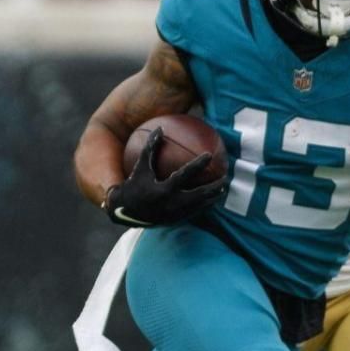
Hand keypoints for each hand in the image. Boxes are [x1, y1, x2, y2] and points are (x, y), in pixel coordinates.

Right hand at [102, 128, 226, 227]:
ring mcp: (174, 215)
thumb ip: (150, 148)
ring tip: (222, 190)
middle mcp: (171, 204)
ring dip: (212, 198)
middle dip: (214, 187)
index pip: (184, 175)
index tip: (209, 155)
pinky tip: (210, 200)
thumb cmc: (132, 187)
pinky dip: (204, 206)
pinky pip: (194, 213)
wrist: (124, 214)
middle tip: (225, 178)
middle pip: (199, 195)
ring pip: (199, 207)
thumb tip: (159, 128)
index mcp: (163, 190)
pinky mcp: (175, 221)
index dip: (198, 164)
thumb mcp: (140, 167)